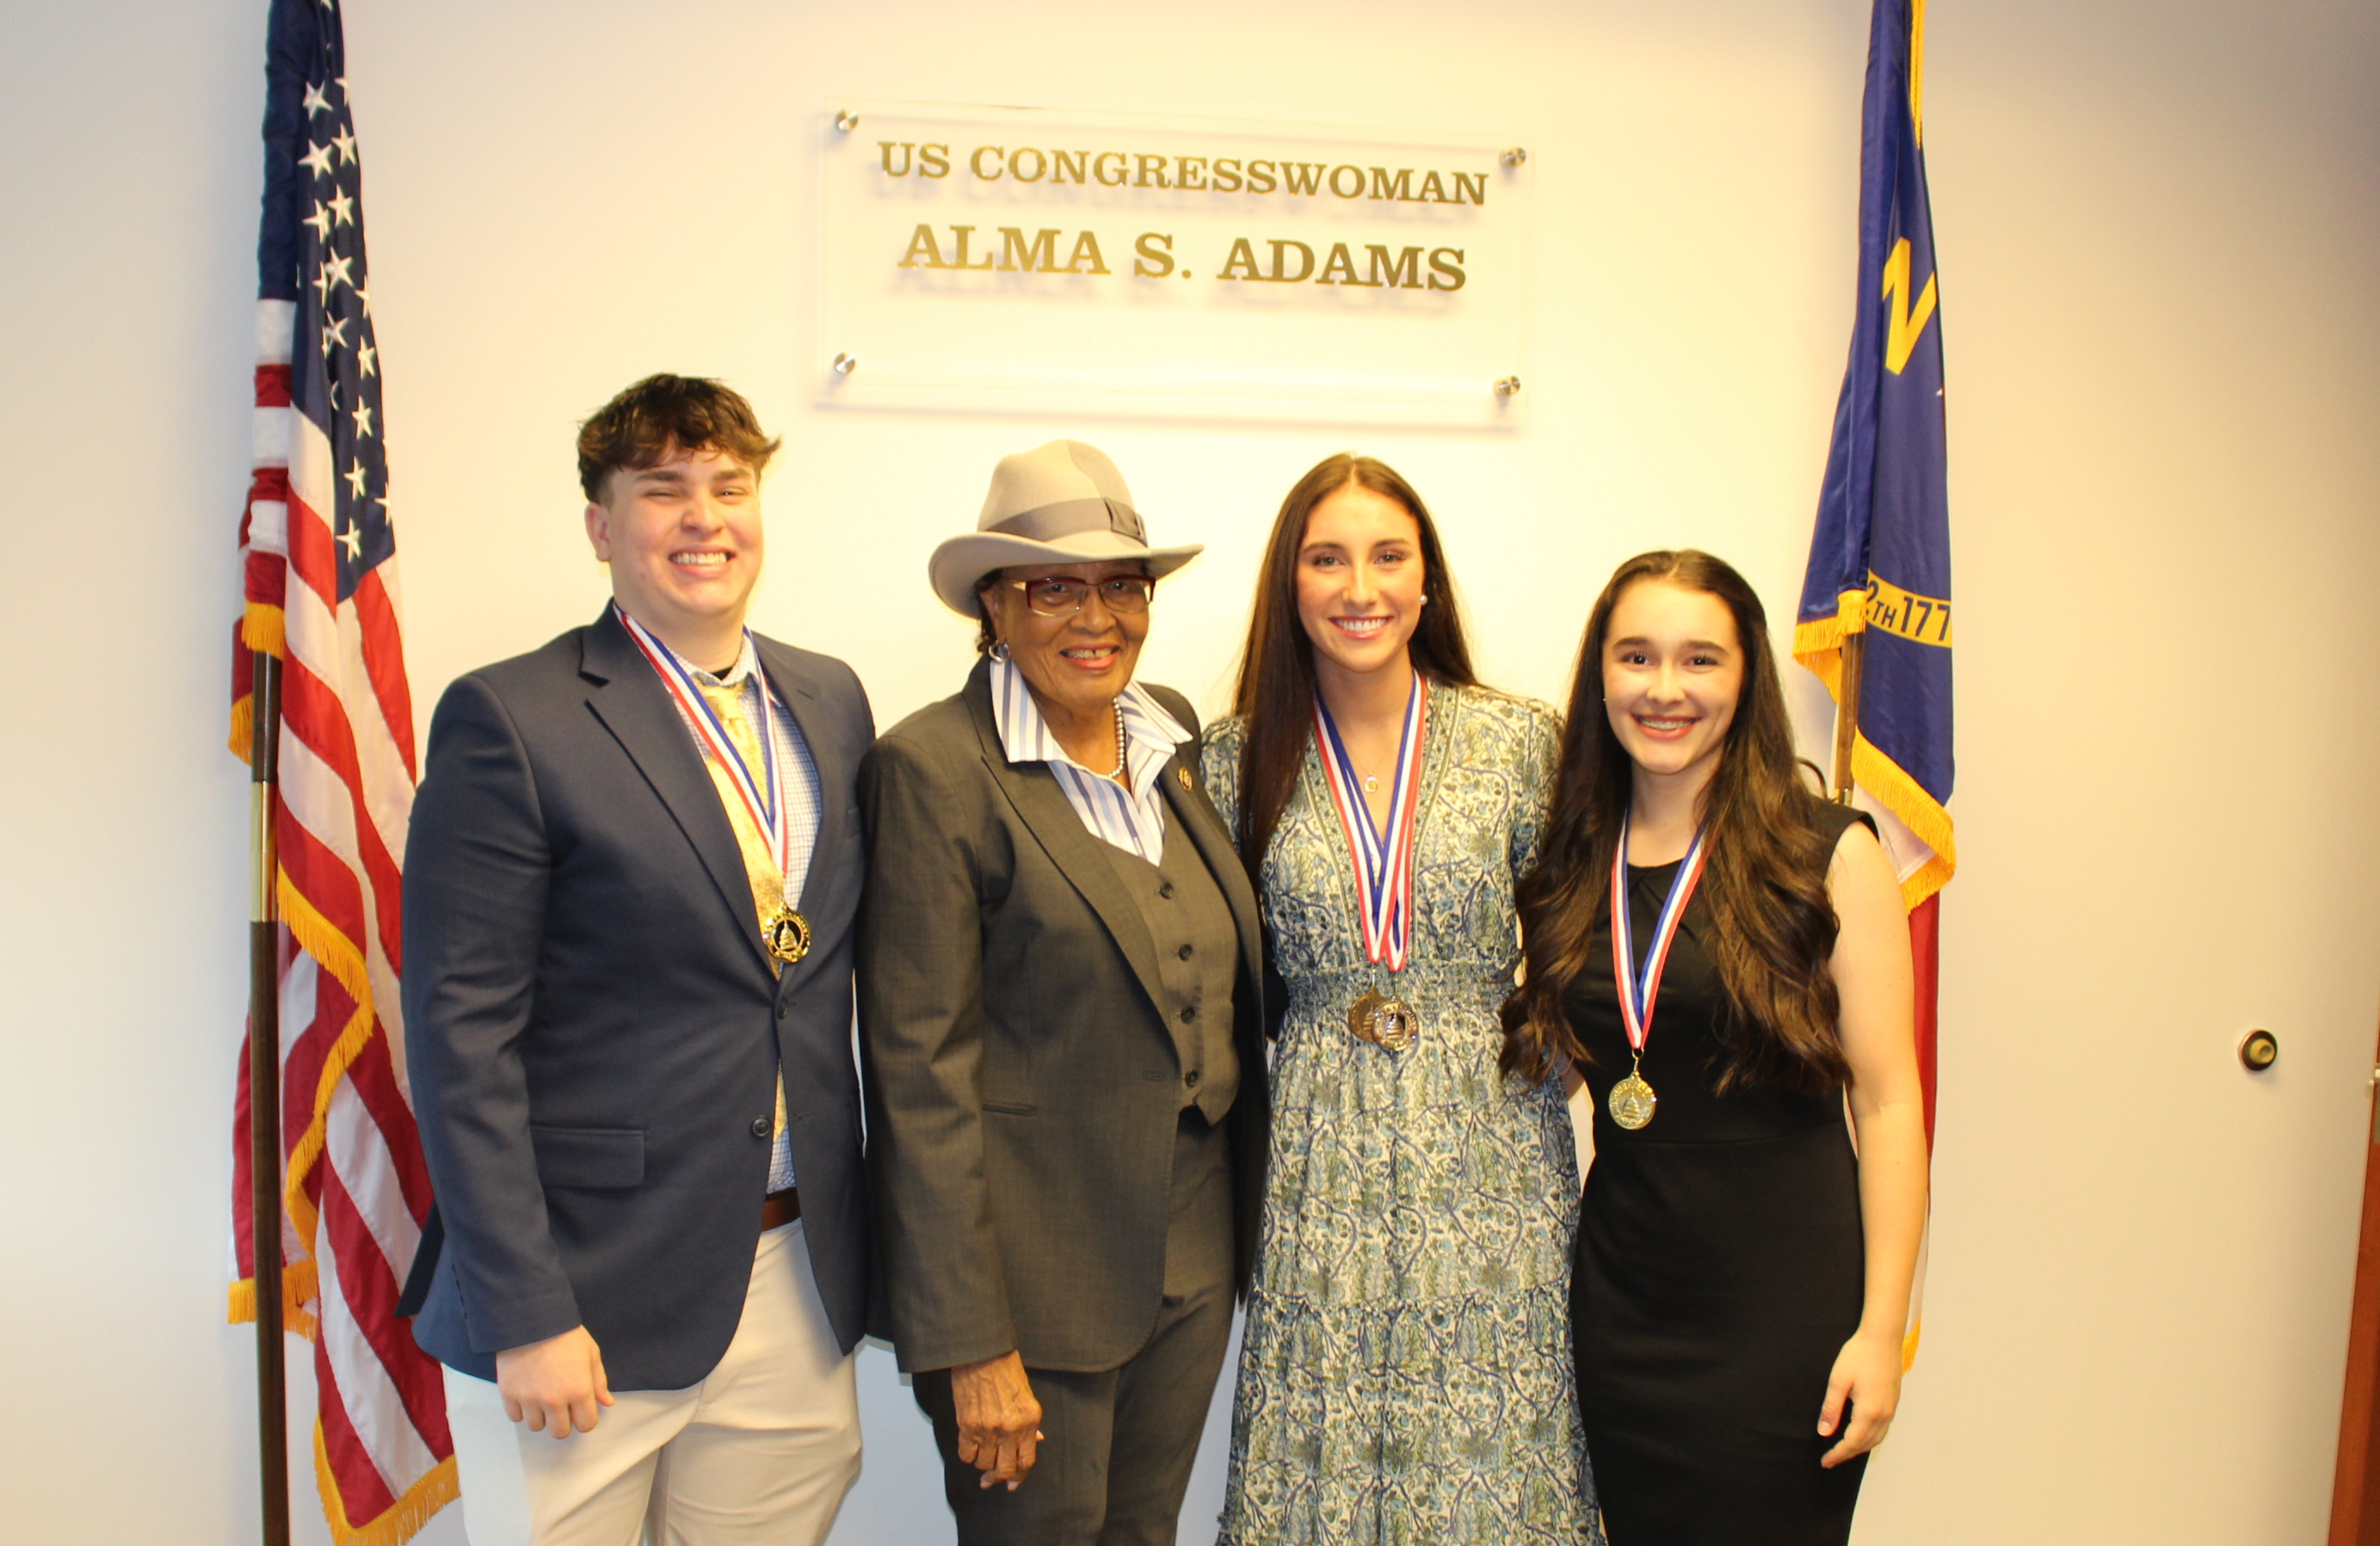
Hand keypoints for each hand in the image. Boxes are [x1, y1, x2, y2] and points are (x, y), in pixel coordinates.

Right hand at [495, 1326, 612, 1438]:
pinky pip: (515, 1417)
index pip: (586, 1425)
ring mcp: (529, 1399)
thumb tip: (606, 1403)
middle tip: (561, 1406)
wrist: (532, 1319)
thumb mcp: (590, 1354)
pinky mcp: (509, 1394)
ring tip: (542, 1397)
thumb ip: (598, 1382)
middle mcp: (554, 1400)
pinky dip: (521, 1409)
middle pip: (559, 1432)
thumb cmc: (564, 1334)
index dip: (585, 1419)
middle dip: (563, 1422)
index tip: (580, 1410)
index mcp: (579, 1391)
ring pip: (536, 1426)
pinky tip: (527, 1393)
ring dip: (540, 1416)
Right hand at [949, 1350, 1042, 1489]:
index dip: (1020, 1476)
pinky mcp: (967, 1426)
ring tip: (981, 1453)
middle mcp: (1011, 1428)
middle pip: (1006, 1469)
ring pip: (984, 1464)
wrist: (981, 1352)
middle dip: (999, 1478)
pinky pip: (966, 1455)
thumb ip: (1030, 1422)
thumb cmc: (1005, 1368)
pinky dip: (968, 1455)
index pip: (1027, 1460)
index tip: (1013, 1484)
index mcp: (1030, 1420)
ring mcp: (988, 1429)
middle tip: (992, 1479)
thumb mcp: (1027, 1394)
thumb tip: (1036, 1441)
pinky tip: (970, 1447)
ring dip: (982, 1464)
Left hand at [1817, 1327, 1902, 1467]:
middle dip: (1847, 1454)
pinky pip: (1882, 1429)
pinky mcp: (1893, 1402)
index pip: (1851, 1442)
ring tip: (1843, 1451)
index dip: (1837, 1454)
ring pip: (1876, 1439)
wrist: (1883, 1338)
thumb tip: (1824, 1432)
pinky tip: (1861, 1435)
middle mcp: (1884, 1414)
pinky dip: (1870, 1438)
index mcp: (1869, 1411)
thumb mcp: (1838, 1381)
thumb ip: (1831, 1408)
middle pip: (1865, 1444)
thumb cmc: (1859, 1355)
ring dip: (1860, 1448)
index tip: (1825, 1462)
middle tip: (1831, 1460)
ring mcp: (1891, 1409)